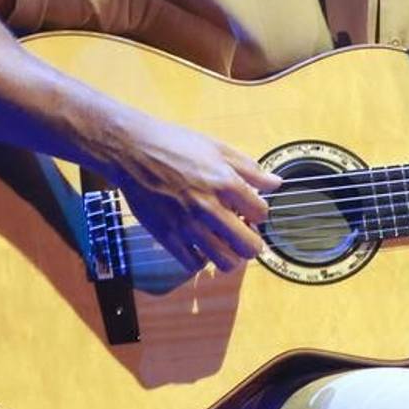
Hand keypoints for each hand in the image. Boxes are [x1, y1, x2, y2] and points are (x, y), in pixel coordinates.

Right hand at [102, 119, 281, 273]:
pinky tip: (200, 246)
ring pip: (224, 262)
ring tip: (225, 245)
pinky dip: (202, 260)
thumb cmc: (175, 144)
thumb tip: (276, 184)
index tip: (250, 211)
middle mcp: (209, 207)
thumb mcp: (218, 148)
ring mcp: (187, 225)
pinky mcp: (167, 236)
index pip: (261, 214)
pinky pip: (193, 264)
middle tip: (244, 235)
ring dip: (231, 257)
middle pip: (248, 246)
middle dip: (252, 243)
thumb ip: (249, 169)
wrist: (133, 150)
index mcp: (225, 183)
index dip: (259, 214)